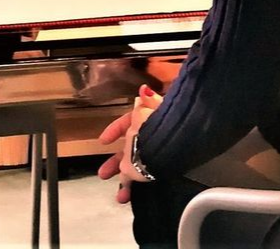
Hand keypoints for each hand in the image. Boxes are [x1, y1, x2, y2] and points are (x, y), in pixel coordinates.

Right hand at [98, 85, 162, 203]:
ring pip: (136, 167)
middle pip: (129, 149)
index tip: (102, 140)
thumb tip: (144, 89)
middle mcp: (150, 138)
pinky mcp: (163, 170)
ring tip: (120, 195)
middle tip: (103, 173)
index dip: (114, 130)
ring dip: (125, 180)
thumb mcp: (148, 111)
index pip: (126, 122)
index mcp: (145, 121)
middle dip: (116, 162)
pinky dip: (136, 186)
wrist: (183, 144)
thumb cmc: (159, 126)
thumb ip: (146, 102)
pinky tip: (130, 195)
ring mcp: (156, 155)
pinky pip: (145, 178)